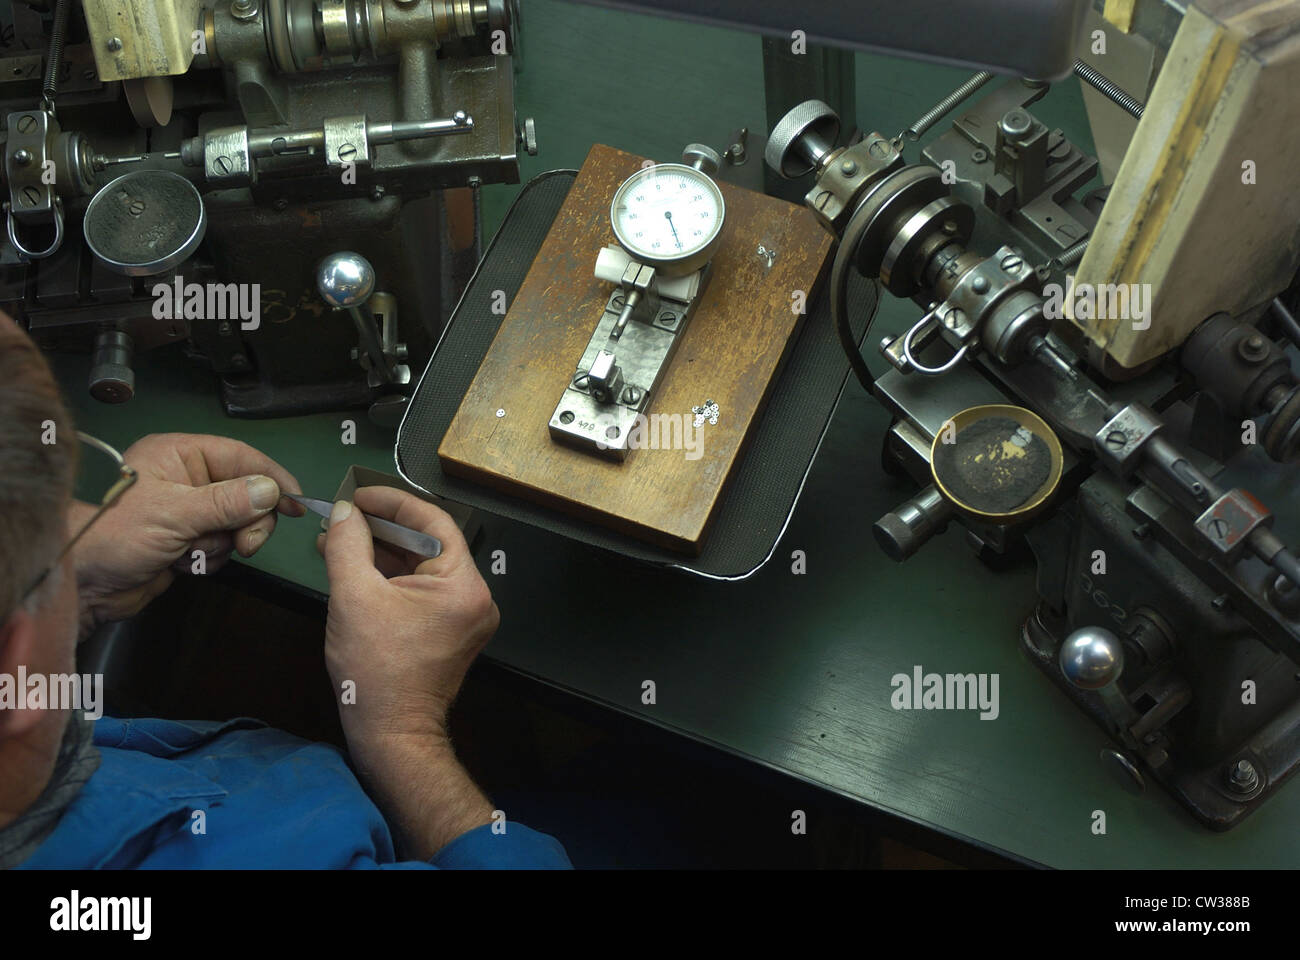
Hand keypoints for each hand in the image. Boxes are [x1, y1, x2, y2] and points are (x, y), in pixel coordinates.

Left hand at [72, 432, 304, 631]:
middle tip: (244, 544)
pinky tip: (184, 563)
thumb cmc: (115, 535)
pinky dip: (211, 558)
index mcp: (180, 456)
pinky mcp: (187, 539)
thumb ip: (228, 502)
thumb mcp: (176, 514)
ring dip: (222, 544)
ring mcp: (188, 511)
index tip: (296, 501)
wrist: (82, 584)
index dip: (272, 477)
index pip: (241, 457)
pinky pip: (222, 546)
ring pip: (237, 525)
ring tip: (192, 553)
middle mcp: (187, 479)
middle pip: (246, 494)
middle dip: (246, 523)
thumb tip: (271, 490)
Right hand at [319, 486, 498, 753]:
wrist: (391, 734)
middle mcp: (474, 597)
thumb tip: (345, 513)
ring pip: (420, 566)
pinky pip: (419, 589)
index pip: (433, 521)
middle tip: (344, 516)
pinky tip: (354, 567)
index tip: (360, 495)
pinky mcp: (448, 629)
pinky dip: (389, 577)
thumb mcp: (354, 597)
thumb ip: (348, 545)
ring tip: (338, 540)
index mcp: (464, 585)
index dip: (393, 502)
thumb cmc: (377, 674)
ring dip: (380, 552)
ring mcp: (463, 615)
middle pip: (427, 543)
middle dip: (381, 528)